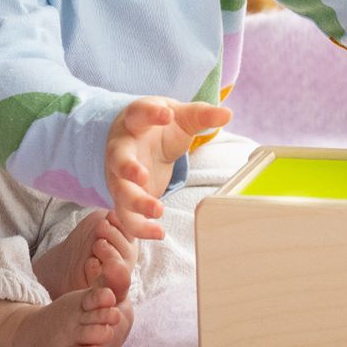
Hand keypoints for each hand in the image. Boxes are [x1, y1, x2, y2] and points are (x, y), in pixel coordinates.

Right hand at [104, 96, 231, 240]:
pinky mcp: (124, 197)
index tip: (166, 115)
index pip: (139, 113)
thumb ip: (202, 115)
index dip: (150, 113)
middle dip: (128, 168)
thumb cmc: (160, 127)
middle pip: (118, 158)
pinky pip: (126, 215)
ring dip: (136, 203)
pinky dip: (139, 227)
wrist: (139, 139)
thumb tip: (227, 114)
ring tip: (158, 211)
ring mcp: (119, 175)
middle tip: (142, 176)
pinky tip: (158, 233)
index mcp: (136, 121)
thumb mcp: (180, 117)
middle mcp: (122, 148)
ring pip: (120, 191)